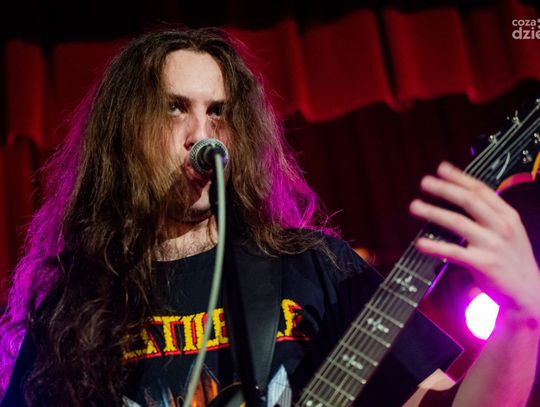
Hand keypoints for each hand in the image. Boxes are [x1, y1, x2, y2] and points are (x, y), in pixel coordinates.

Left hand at [409, 161, 539, 323]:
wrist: (529, 292)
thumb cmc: (513, 260)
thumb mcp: (509, 231)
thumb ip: (490, 215)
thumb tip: (463, 196)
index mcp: (507, 216)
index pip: (481, 189)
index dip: (460, 177)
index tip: (442, 168)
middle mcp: (502, 227)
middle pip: (469, 201)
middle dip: (444, 189)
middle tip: (425, 182)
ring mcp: (493, 245)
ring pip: (458, 222)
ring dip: (433, 212)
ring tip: (415, 206)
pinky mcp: (484, 263)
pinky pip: (454, 252)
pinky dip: (435, 246)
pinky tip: (420, 243)